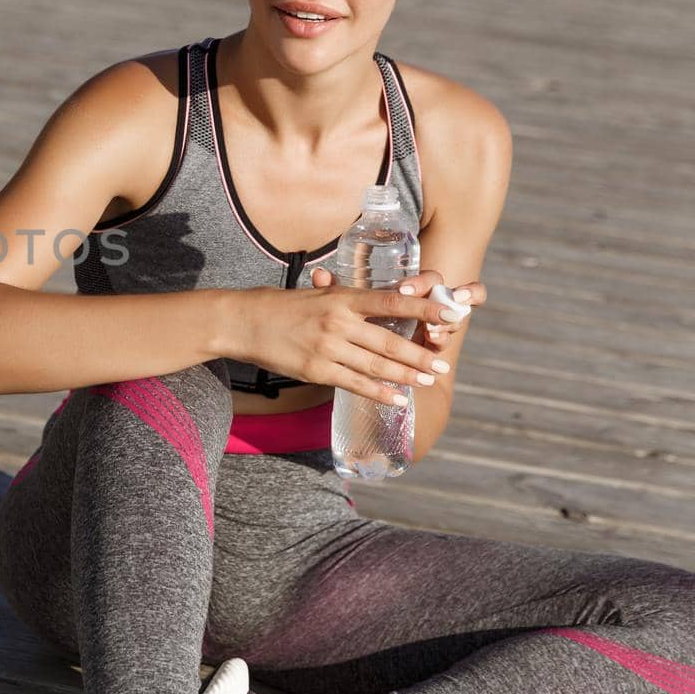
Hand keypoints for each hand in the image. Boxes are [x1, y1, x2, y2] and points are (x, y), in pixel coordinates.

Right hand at [234, 272, 459, 407]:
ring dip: (405, 376)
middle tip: (442, 363)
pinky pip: (355, 384)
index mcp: (341, 298)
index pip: (391, 301)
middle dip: (419, 354)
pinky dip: (379, 393)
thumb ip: (347, 300)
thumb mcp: (316, 294)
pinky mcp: (316, 370)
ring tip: (428, 381)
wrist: (243, 322)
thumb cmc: (281, 306)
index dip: (424, 309)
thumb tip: (381, 302)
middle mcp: (337, 322)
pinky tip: (398, 399)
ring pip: (376, 365)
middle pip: (389, 341)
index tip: (451, 313)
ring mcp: (327, 348)